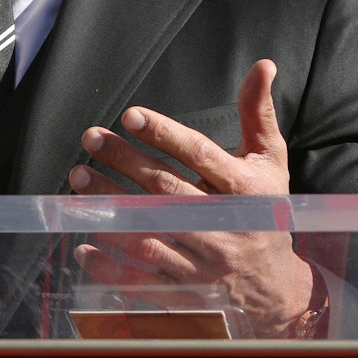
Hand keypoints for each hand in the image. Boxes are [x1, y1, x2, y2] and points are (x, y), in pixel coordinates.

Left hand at [68, 59, 314, 336]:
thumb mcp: (270, 161)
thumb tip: (262, 65)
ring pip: (149, 231)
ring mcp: (203, 263)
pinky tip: (83, 242)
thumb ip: (257, 114)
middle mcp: (224, 226)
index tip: (130, 115)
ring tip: (78, 179)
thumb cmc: (268, 211)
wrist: (278, 289)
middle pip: (166, 190)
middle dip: (125, 162)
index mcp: (246, 190)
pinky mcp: (186, 291)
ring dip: (110, 206)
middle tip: (92, 138)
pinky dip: (111, 265)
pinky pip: (143, 279)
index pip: (200, 156)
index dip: (165, 134)